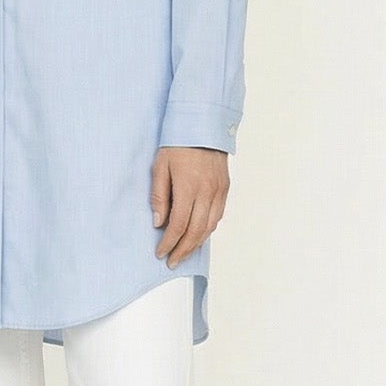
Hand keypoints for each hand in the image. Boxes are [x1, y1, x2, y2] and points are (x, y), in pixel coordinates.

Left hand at [150, 146, 229, 266]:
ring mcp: (219, 191)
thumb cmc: (178, 143)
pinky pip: (218, 215)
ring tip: (184, 252)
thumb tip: (159, 222)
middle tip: (172, 261)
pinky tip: (199, 235)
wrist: (204, 124)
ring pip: (210, 226)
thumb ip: (159, 196)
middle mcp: (207, 192)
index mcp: (188, 186)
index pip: (179, 224)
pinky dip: (208, 229)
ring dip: (197, 243)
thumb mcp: (160, 166)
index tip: (161, 252)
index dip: (169, 242)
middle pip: (196, 231)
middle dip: (183, 249)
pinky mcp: (225, 188)